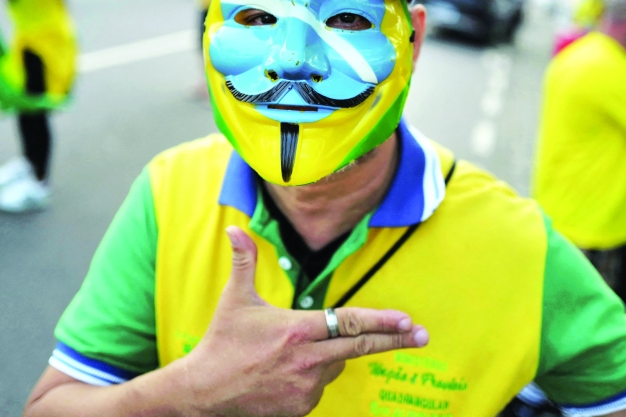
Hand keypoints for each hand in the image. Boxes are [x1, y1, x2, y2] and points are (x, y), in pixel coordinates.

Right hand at [174, 227, 428, 416]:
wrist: (203, 393)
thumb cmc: (222, 343)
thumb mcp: (234, 300)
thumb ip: (243, 261)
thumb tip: (233, 226)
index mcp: (296, 331)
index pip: (350, 323)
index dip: (382, 321)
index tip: (408, 320)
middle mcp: (307, 360)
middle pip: (360, 347)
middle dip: (394, 340)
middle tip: (422, 335)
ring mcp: (305, 388)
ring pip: (336, 365)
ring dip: (330, 356)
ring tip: (294, 353)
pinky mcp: (301, 408)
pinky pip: (320, 387)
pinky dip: (314, 376)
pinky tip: (287, 372)